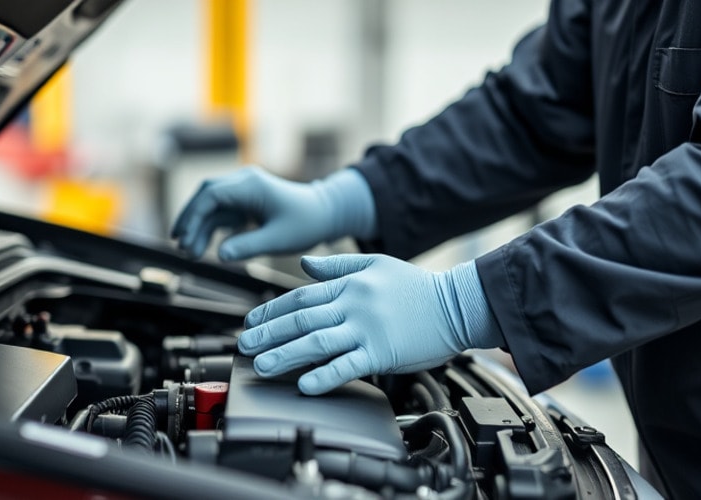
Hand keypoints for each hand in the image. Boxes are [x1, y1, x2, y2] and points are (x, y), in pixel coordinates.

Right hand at [171, 167, 375, 259]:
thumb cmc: (306, 224)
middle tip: (180, 247)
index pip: (211, 195)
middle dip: (190, 220)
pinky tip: (203, 247)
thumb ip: (248, 246)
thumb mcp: (279, 239)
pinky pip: (221, 212)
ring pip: (211, 205)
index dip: (194, 217)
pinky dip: (210, 228)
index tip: (185, 240)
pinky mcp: (246, 201)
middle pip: (205, 195)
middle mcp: (244, 182)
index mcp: (251, 185)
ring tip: (191, 254)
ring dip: (199, 227)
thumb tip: (219, 255)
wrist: (326, 214)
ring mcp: (244, 190)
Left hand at [238, 254, 498, 394]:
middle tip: (244, 346)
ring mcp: (367, 329)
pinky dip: (324, 375)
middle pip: (301, 318)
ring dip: (285, 354)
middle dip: (268, 333)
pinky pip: (348, 365)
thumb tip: (304, 265)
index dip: (271, 309)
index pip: (301, 296)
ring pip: (316, 341)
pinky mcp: (382, 352)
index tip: (251, 321)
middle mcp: (353, 304)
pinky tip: (304, 384)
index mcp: (350, 284)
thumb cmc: (418, 287)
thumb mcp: (377, 264)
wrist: (457, 304)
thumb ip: (338, 265)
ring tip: (262, 366)